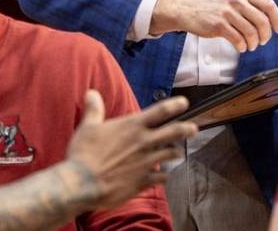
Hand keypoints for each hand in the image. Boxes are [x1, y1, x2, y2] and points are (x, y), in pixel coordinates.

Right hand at [66, 91, 196, 209]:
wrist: (83, 183)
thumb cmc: (84, 153)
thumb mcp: (88, 126)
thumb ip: (94, 109)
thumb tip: (91, 93)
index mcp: (133, 126)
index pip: (160, 111)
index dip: (175, 105)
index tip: (184, 102)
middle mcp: (144, 142)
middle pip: (174, 132)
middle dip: (187, 129)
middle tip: (194, 128)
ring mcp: (146, 163)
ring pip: (170, 155)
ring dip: (176, 152)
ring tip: (179, 152)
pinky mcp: (142, 181)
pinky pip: (160, 178)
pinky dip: (163, 176)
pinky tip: (163, 176)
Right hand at [149, 0, 277, 51]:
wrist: (186, 8)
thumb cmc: (211, 5)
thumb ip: (249, 4)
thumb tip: (270, 21)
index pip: (268, 4)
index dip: (277, 19)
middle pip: (263, 21)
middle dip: (266, 35)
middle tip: (262, 41)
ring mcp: (227, 12)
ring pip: (251, 33)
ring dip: (253, 43)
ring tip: (250, 45)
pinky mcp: (218, 25)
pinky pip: (238, 40)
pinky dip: (242, 46)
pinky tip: (240, 46)